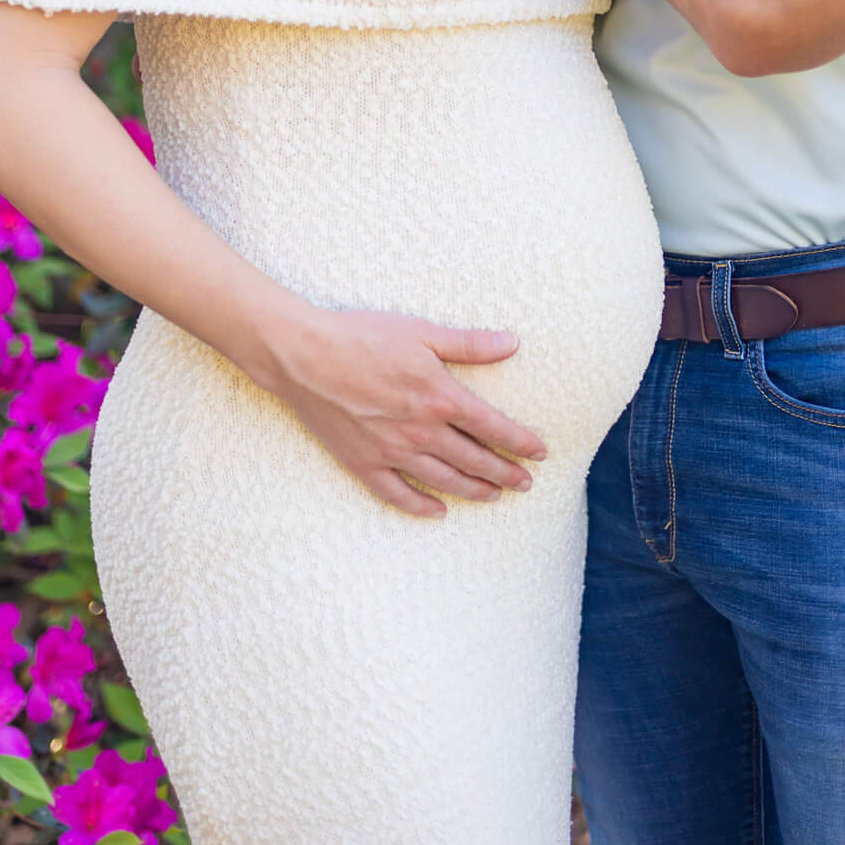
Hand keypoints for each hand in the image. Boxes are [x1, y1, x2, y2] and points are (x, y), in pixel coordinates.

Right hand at [258, 300, 547, 518]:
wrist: (304, 355)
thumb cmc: (363, 336)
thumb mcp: (422, 332)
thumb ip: (470, 343)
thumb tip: (513, 342)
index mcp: (440, 397)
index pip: (493, 427)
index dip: (520, 442)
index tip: (540, 453)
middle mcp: (421, 430)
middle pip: (474, 460)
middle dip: (505, 472)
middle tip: (526, 484)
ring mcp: (392, 451)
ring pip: (443, 480)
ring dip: (473, 490)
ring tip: (494, 496)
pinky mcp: (363, 463)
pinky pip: (397, 494)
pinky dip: (420, 506)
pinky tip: (437, 512)